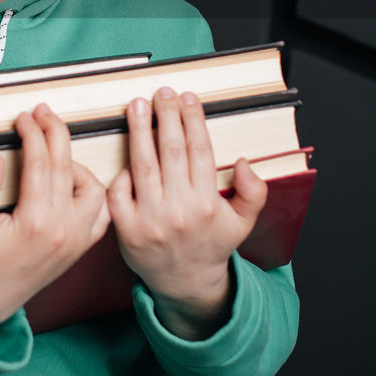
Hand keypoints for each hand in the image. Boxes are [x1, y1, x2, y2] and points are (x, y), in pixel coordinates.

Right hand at [0, 105, 109, 333]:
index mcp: (34, 222)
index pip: (39, 162)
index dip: (32, 133)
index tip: (23, 118)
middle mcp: (62, 230)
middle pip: (66, 166)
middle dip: (54, 133)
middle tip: (42, 114)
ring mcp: (76, 239)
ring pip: (93, 188)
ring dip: (77, 163)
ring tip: (55, 151)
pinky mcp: (81, 247)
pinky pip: (102, 215)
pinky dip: (95, 193)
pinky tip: (77, 180)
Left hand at [107, 87, 268, 338]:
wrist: (184, 283)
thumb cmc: (212, 244)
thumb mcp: (243, 222)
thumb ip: (254, 193)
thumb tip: (244, 162)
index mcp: (207, 204)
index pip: (199, 150)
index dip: (193, 120)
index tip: (188, 97)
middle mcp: (178, 210)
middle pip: (171, 150)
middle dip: (167, 116)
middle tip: (162, 92)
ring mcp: (150, 219)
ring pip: (143, 164)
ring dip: (140, 130)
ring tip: (138, 106)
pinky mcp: (126, 229)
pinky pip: (120, 191)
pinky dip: (122, 171)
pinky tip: (127, 150)